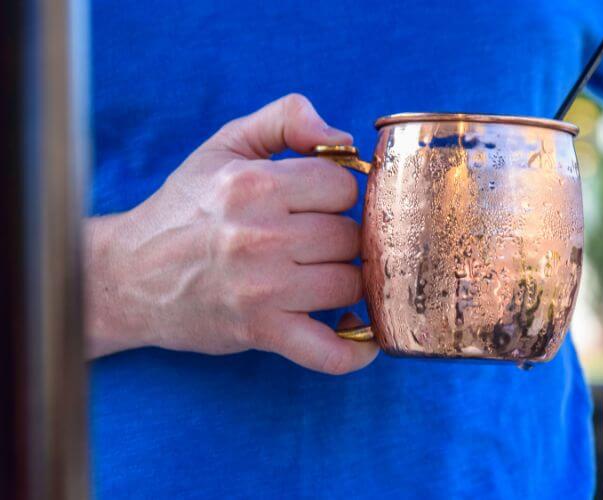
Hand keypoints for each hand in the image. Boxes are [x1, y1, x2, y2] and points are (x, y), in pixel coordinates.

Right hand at [86, 94, 378, 373]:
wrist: (129, 276)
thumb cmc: (184, 208)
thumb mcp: (224, 146)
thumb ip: (285, 119)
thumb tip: (345, 138)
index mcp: (254, 185)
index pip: (343, 186)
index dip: (337, 194)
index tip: (317, 204)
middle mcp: (260, 236)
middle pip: (350, 236)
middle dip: (340, 238)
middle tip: (314, 242)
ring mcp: (263, 290)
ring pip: (350, 284)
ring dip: (345, 282)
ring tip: (323, 275)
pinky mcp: (261, 332)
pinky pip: (329, 351)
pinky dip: (354, 352)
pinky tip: (363, 337)